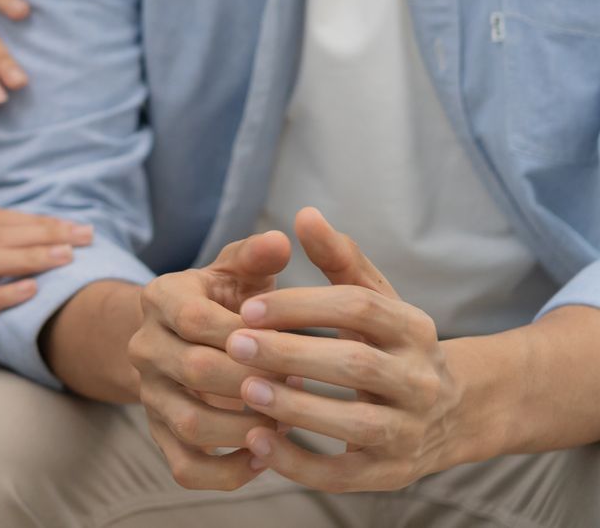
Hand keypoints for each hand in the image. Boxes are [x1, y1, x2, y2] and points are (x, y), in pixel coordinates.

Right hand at [129, 230, 291, 489]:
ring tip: (287, 420)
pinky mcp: (158, 434)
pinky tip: (266, 456)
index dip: (246, 333)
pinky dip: (228, 472)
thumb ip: (257, 256)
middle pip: (195, 372)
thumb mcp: (238, 270)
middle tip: (300, 383)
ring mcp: (149, 395)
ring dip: (246, 428)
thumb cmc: (225, 298)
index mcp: (159, 299)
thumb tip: (281, 240)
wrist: (181, 335)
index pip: (195, 319)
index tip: (291, 339)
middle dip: (254, 381)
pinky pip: (187, 468)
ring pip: (190, 425)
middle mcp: (144, 347)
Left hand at [226, 207, 465, 491]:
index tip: (248, 305)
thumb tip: (304, 215)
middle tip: (234, 345)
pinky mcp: (390, 473)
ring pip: (355, 423)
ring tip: (245, 390)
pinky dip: (300, 463)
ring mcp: (409, 430)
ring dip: (296, 408)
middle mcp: (420, 380)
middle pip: (356, 364)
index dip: (303, 306)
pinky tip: (257, 442)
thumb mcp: (377, 300)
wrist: (455, 414)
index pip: (360, 308)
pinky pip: (343, 474)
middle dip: (292, 354)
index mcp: (414, 329)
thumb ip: (340, 260)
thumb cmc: (392, 345)